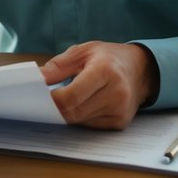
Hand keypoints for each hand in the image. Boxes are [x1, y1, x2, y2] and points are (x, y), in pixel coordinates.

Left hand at [40, 41, 158, 129]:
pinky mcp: (120, 122)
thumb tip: (36, 79)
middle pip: (74, 112)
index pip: (71, 96)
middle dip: (56, 108)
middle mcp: (116, 92)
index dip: (52, 100)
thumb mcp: (82, 51)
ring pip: (80, 121)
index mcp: (105, 71)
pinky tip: (84, 104)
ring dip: (68, 112)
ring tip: (68, 97)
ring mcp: (120, 110)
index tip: (40, 95)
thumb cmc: (108, 57)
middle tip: (46, 100)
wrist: (141, 69)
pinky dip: (81, 117)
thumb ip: (57, 66)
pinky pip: (90, 125)